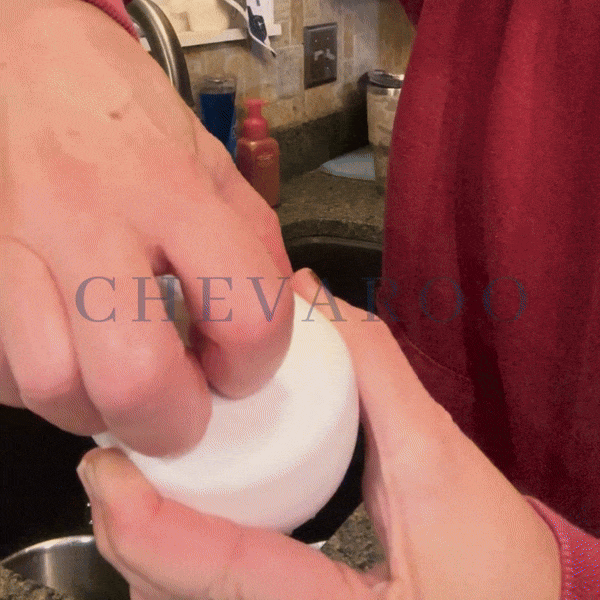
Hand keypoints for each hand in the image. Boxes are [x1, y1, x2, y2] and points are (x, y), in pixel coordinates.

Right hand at [0, 0, 292, 455]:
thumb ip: (251, 247)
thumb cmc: (124, 115)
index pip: (247, 315)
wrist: (23, 62)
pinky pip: (5, 372)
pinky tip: (68, 349)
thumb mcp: (213, 166)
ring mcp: (14, 245)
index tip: (238, 369)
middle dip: (171, 422)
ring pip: (52, 387)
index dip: (255, 367)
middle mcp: (90, 219)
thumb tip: (269, 328)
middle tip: (180, 408)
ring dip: (98, 409)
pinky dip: (43, 384)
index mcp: (174, 192)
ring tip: (118, 379)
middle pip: (135, 377)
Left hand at [76, 269, 560, 599]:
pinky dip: (177, 559)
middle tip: (115, 464)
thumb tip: (314, 297)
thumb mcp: (440, 459)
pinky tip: (177, 513)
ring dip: (147, 548)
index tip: (105, 472)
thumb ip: (377, 373)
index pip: (224, 578)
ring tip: (137, 481)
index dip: (152, 532)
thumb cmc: (495, 563)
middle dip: (132, 536)